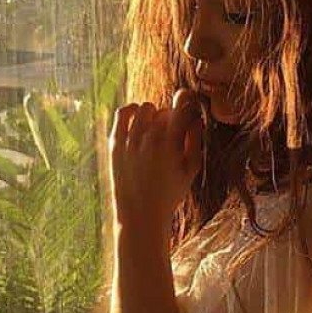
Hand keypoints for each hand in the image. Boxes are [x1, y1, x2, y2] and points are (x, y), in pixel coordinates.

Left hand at [108, 88, 204, 237]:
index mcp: (172, 143)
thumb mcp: (192, 169)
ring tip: (155, 130)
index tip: (188, 101)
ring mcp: (130, 140)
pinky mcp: (115, 143)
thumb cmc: (170, 193)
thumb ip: (196, 140)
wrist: (140, 214)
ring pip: (145, 108)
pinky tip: (138, 120)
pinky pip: (123, 112)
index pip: (182, 104)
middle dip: (171, 118)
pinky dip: (132, 110)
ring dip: (153, 115)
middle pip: (164, 109)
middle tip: (171, 134)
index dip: (187, 99)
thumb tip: (196, 117)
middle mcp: (150, 138)